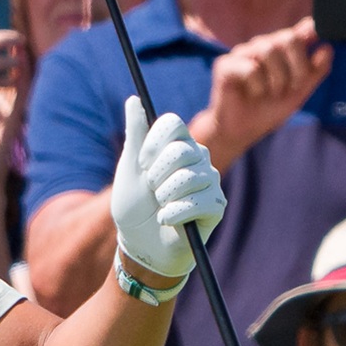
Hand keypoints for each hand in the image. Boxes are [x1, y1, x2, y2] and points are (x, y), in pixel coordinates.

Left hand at [110, 102, 223, 280]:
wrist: (140, 246)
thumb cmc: (134, 208)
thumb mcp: (129, 169)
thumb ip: (135, 134)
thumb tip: (133, 99)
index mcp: (177, 146)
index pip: (173, 124)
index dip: (154, 142)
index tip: (142, 163)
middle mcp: (198, 159)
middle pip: (181, 150)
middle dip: (157, 175)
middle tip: (151, 190)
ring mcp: (210, 182)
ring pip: (189, 177)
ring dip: (164, 197)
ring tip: (160, 207)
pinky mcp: (216, 206)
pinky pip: (198, 201)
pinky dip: (174, 214)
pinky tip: (167, 220)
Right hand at [204, 19, 329, 166]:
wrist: (243, 131)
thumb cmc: (269, 108)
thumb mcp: (300, 91)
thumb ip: (316, 70)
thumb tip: (327, 47)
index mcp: (282, 49)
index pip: (301, 29)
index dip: (311, 30)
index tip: (317, 38)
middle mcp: (262, 45)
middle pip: (288, 38)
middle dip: (298, 66)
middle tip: (293, 86)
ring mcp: (243, 53)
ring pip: (268, 50)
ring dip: (277, 78)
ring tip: (271, 92)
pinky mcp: (225, 65)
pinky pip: (250, 68)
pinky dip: (257, 86)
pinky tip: (252, 94)